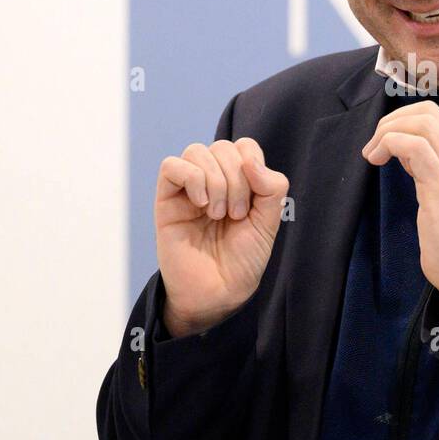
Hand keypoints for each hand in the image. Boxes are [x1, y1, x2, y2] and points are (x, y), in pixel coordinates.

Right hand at [154, 138, 288, 335]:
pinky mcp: (167, 199)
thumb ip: (271, 188)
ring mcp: (188, 188)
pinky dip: (192, 179)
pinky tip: (200, 205)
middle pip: (223, 147)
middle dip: (236, 180)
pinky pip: (171, 166)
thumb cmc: (242, 260)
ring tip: (218, 214)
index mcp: (239, 182)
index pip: (244, 147)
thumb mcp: (268, 223)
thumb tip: (251, 159)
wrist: (218, 293)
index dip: (252, 165)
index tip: (253, 202)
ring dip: (215, 182)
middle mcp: (213, 180)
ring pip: (197, 151)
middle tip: (235, 215)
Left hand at [361, 100, 438, 300]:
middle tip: (373, 145)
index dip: (403, 118)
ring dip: (387, 132)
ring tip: (373, 154)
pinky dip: (390, 144)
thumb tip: (401, 144)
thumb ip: (428, 163)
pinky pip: (414, 147)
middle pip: (427, 113)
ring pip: (421, 124)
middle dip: (391, 121)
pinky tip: (379, 160)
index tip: (385, 139)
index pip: (436, 114)